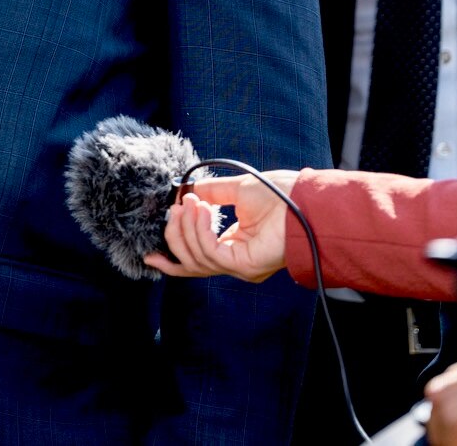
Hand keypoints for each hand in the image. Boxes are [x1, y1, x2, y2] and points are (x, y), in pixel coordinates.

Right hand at [142, 170, 298, 282]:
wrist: (306, 199)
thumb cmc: (282, 195)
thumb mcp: (237, 190)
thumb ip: (211, 193)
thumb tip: (186, 190)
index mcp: (234, 247)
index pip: (196, 260)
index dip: (172, 255)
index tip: (150, 252)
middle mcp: (235, 262)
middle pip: (190, 263)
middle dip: (174, 237)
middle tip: (173, 210)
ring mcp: (239, 267)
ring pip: (196, 258)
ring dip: (187, 228)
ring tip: (190, 203)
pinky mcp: (243, 265)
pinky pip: (209, 253)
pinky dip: (200, 230)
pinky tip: (201, 209)